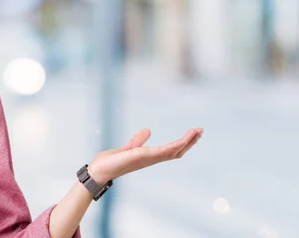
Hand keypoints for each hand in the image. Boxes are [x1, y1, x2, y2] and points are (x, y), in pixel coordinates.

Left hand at [88, 128, 202, 184]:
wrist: (100, 170)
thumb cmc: (112, 161)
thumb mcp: (128, 148)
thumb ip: (137, 141)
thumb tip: (148, 130)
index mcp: (150, 156)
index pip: (171, 150)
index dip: (183, 143)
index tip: (193, 133)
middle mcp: (152, 159)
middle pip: (176, 151)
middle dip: (189, 142)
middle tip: (200, 130)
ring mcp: (149, 158)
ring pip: (173, 151)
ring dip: (186, 141)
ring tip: (197, 131)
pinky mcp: (143, 156)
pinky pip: (162, 151)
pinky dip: (174, 145)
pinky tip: (183, 138)